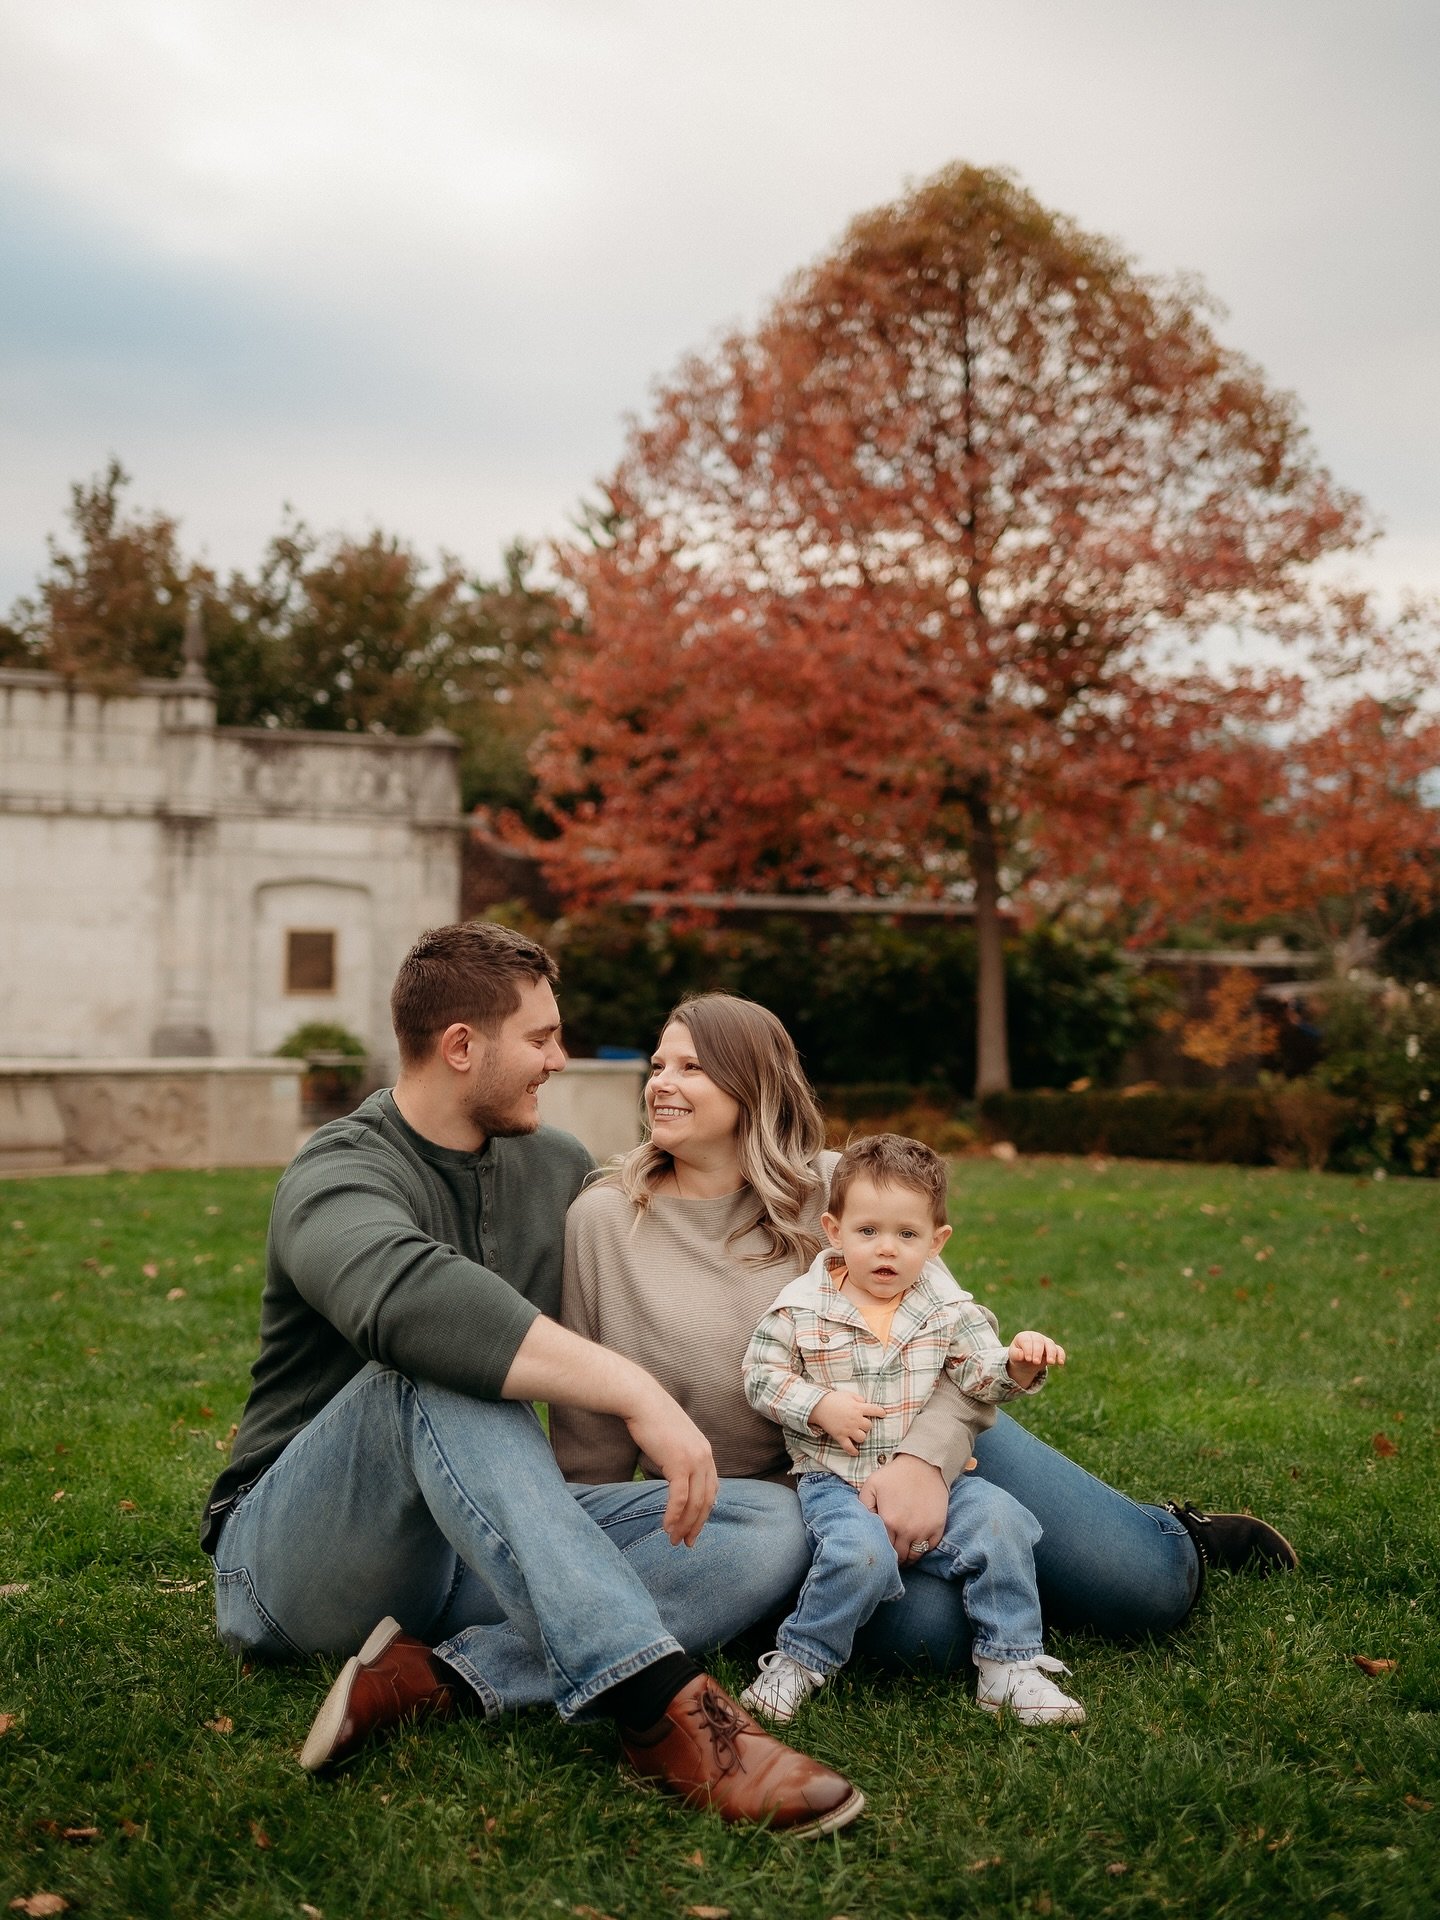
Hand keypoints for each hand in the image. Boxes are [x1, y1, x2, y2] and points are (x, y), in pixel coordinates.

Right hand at [622, 1387, 718, 1547]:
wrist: (641, 1400)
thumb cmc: (651, 1418)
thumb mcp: (673, 1439)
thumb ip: (680, 1457)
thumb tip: (675, 1475)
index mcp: (705, 1452)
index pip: (711, 1490)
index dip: (704, 1512)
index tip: (694, 1528)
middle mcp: (705, 1457)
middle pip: (707, 1500)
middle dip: (697, 1525)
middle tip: (687, 1543)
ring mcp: (694, 1460)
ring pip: (695, 1503)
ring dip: (684, 1526)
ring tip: (674, 1541)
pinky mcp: (679, 1463)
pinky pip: (680, 1499)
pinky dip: (674, 1516)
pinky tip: (666, 1527)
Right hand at [809, 1389, 887, 1455]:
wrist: (818, 1406)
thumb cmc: (833, 1399)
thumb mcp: (848, 1394)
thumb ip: (858, 1399)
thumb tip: (864, 1402)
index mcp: (858, 1408)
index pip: (875, 1410)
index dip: (881, 1412)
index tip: (883, 1414)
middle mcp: (855, 1420)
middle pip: (869, 1426)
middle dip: (866, 1425)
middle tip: (861, 1423)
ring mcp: (848, 1429)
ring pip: (862, 1438)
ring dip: (861, 1436)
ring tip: (857, 1434)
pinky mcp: (840, 1436)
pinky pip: (849, 1447)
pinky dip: (853, 1451)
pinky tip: (856, 1452)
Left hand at [860, 1454, 948, 1562]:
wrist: (924, 1464)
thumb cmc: (895, 1475)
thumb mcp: (871, 1484)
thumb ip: (863, 1505)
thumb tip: (861, 1525)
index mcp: (889, 1521)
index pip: (883, 1549)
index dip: (881, 1551)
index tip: (881, 1549)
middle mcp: (907, 1530)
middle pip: (899, 1557)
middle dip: (894, 1557)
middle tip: (892, 1553)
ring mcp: (924, 1530)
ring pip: (915, 1556)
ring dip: (908, 1557)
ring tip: (903, 1551)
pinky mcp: (938, 1527)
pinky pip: (930, 1548)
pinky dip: (923, 1549)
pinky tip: (916, 1542)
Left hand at [1007, 1329, 1065, 1388]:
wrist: (1026, 1359)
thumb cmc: (1018, 1355)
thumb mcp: (1014, 1356)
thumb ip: (1016, 1355)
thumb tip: (1022, 1355)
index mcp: (1024, 1336)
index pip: (1027, 1341)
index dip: (1028, 1350)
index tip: (1028, 1359)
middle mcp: (1036, 1337)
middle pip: (1039, 1341)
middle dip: (1038, 1352)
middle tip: (1036, 1362)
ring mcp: (1046, 1342)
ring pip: (1050, 1344)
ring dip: (1051, 1353)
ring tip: (1050, 1363)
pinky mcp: (1054, 1348)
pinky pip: (1059, 1350)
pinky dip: (1061, 1355)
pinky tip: (1060, 1363)